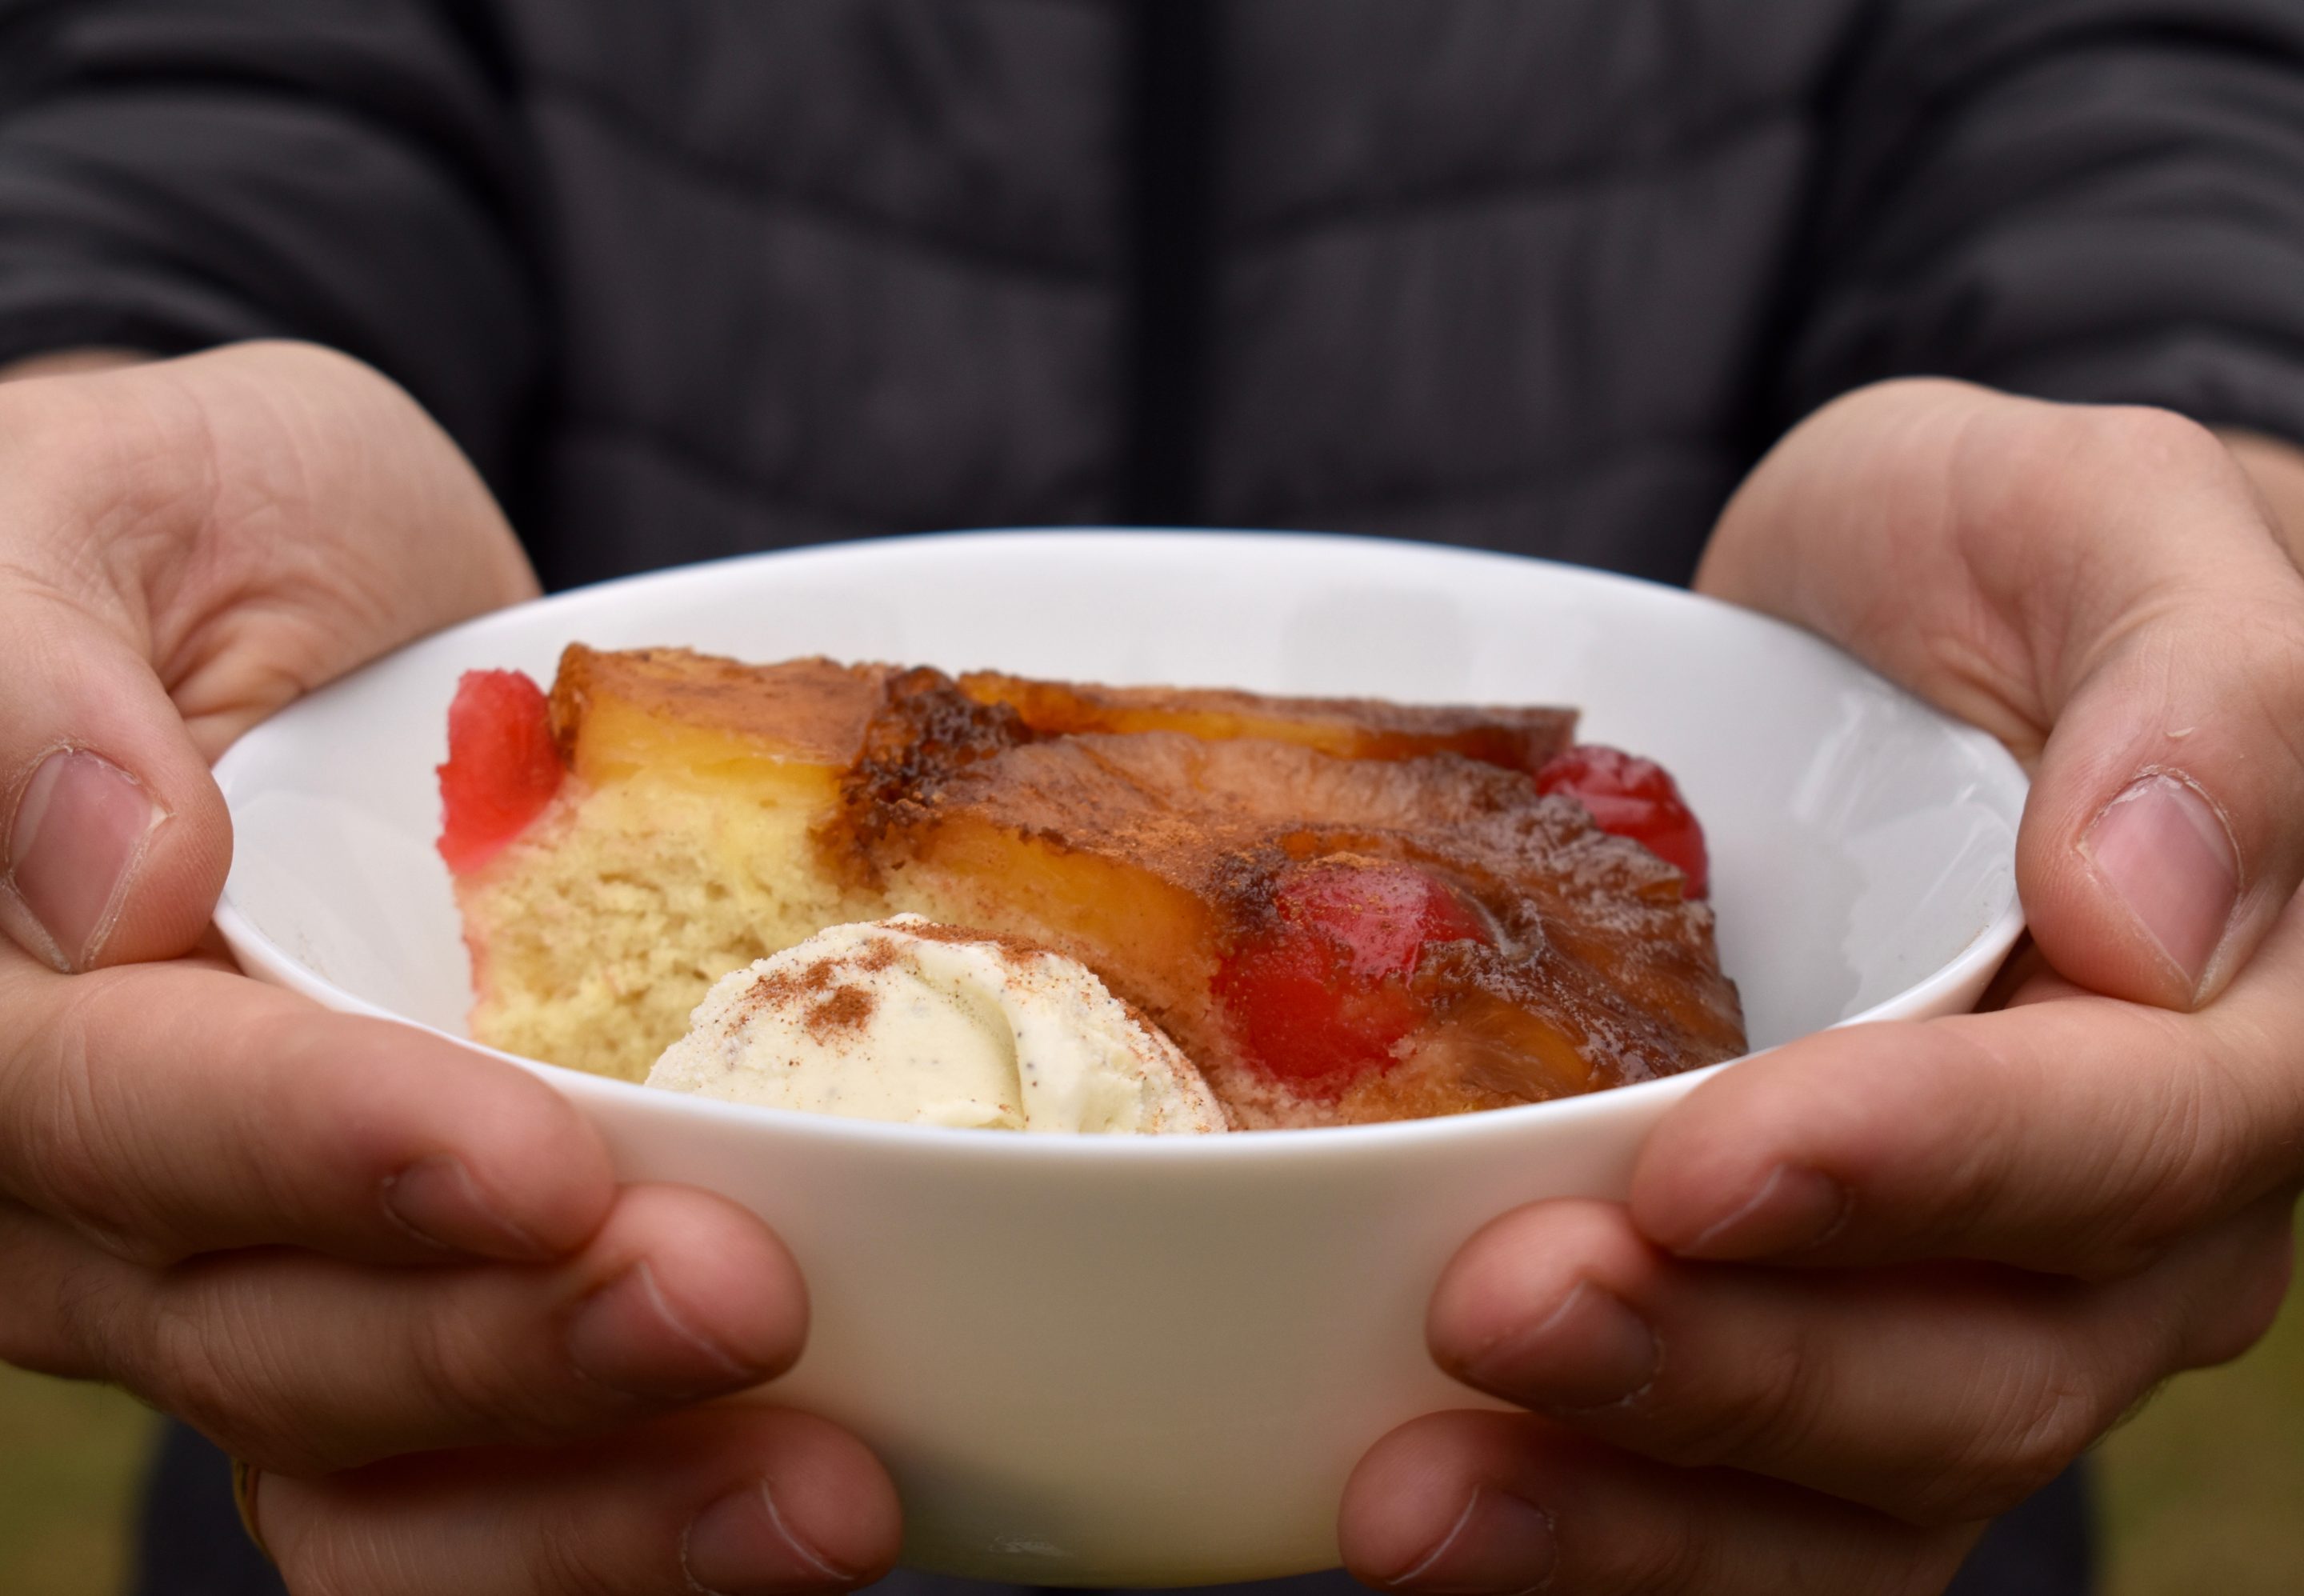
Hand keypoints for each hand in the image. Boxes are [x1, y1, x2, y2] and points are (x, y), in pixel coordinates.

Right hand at [0, 344, 897, 1592]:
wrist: (327, 602)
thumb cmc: (201, 523)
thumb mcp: (118, 507)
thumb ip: (41, 674)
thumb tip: (113, 875)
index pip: (99, 1110)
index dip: (309, 1153)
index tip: (532, 1161)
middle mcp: (86, 1173)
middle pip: (252, 1325)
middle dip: (504, 1341)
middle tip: (746, 1304)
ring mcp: (239, 1259)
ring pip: (360, 1450)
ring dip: (590, 1498)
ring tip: (823, 1499)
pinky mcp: (398, 1292)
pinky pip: (466, 1468)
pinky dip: (618, 1517)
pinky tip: (787, 1509)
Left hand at [1339, 382, 2303, 1593]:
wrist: (1886, 644)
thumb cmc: (2007, 568)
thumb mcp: (2096, 523)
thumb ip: (2189, 688)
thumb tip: (2152, 915)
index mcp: (2238, 1021)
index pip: (2123, 1143)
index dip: (1921, 1171)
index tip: (1701, 1160)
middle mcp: (2136, 1211)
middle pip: (1976, 1362)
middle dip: (1731, 1361)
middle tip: (1493, 1310)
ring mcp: (1982, 1296)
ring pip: (1857, 1481)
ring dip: (1634, 1504)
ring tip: (1412, 1496)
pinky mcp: (1826, 1326)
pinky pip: (1751, 1498)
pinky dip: (1599, 1531)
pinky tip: (1431, 1510)